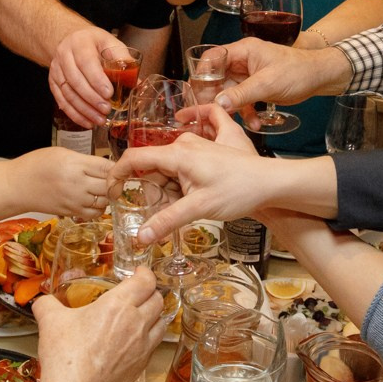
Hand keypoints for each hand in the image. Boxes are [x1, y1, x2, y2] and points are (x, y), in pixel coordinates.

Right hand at [16, 145, 119, 219]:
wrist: (17, 186)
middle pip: (109, 186)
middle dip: (114, 182)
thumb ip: (85, 160)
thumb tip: (107, 167)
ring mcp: (74, 200)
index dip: (117, 168)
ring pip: (105, 202)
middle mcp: (77, 184)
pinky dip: (98, 208)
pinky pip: (94, 214)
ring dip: (107, 196)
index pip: (107, 168)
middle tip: (113, 178)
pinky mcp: (71, 212)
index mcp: (75, 164)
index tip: (119, 167)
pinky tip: (93, 200)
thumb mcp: (62, 153)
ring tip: (101, 189)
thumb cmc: (37, 164)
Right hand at [33, 268, 163, 381]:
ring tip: (143, 314)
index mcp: (118, 305)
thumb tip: (42, 301)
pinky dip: (150, 338)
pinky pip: (154, 345)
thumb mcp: (50, 321)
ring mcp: (143, 346)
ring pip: (162, 322)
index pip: (146, 281)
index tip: (140, 273)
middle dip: (150, 292)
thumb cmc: (65, 355)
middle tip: (139, 292)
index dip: (145, 273)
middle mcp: (137, 323)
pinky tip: (135, 340)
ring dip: (155, 315)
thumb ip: (47, 304)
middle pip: (158, 299)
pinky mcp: (142, 365)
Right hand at [48, 24, 133, 129]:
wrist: (73, 40)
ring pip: (67, 92)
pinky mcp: (53, 81)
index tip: (109, 93)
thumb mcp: (111, 43)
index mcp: (80, 42)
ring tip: (99, 119)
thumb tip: (137, 82)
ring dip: (84, 109)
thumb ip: (123, 60)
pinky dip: (74, 113)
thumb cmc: (95, 43)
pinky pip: (61, 100)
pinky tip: (87, 122)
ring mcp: (56, 69)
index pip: (86, 62)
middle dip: (92, 98)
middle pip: (75, 80)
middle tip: (106, 109)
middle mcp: (64, 54)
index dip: (96, 79)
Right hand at [121, 130, 319, 242]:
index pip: (134, 159)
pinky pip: (185, 155)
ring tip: (193, 201)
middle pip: (154, 168)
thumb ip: (167, 221)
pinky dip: (182, 171)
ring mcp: (197, 143)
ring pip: (169, 165)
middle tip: (174, 209)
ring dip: (172, 185)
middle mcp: (184, 143)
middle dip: (156, 190)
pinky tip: (190, 175)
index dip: (117, 175)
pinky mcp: (208, 146)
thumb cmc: (239, 191)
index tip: (112, 192)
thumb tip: (140, 237)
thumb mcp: (199, 209)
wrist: (270, 184)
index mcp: (178, 154)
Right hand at [214, 38, 352, 114]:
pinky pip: (243, 101)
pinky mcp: (257, 88)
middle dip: (215, 96)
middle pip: (218, 77)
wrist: (319, 78)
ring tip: (232, 120)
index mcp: (243, 51)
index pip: (213, 58)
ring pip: (230, 92)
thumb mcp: (268, 83)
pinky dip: (247, 113)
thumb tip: (219, 103)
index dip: (202, 74)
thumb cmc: (298, 71)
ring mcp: (249, 75)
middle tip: (210, 112)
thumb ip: (242, 93)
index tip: (198, 92)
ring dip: (232, 108)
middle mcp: (243, 61)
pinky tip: (254, 123)